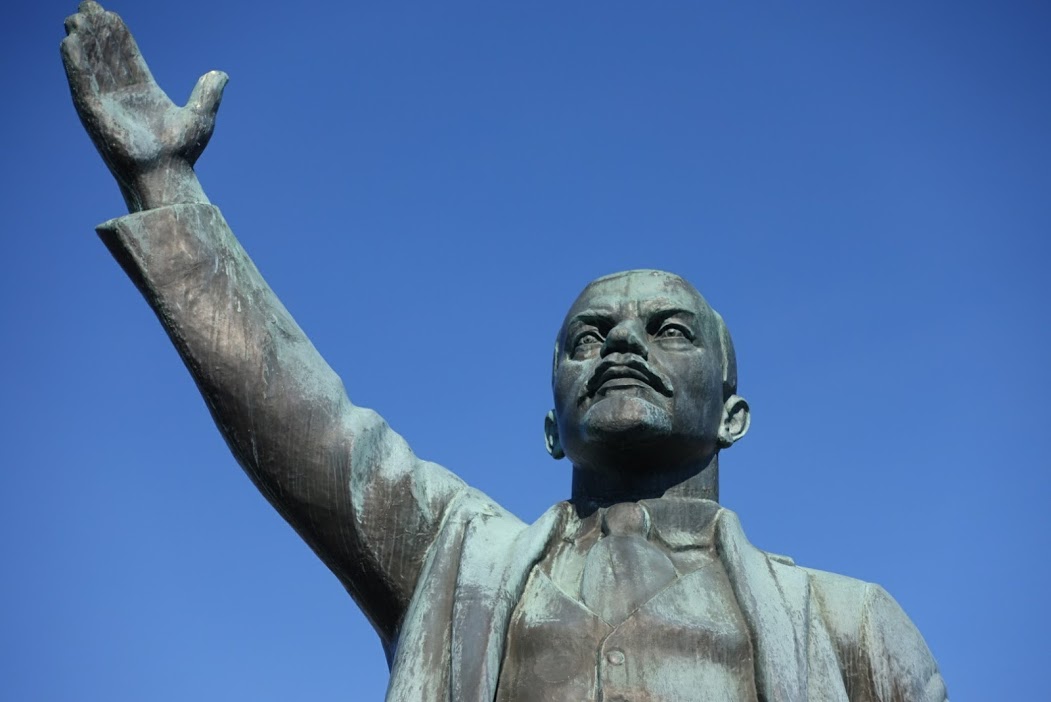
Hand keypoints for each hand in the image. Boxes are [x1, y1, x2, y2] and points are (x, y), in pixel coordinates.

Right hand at [61, 1, 227, 210]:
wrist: (167, 175)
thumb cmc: (182, 153)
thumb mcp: (200, 116)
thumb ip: (208, 94)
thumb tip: (221, 74)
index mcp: (144, 92)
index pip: (127, 56)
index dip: (117, 35)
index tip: (109, 13)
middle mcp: (122, 96)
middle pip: (106, 56)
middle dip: (97, 32)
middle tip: (88, 5)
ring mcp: (106, 104)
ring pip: (90, 65)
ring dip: (82, 41)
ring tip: (77, 16)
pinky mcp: (94, 114)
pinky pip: (81, 84)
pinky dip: (75, 64)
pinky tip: (70, 43)